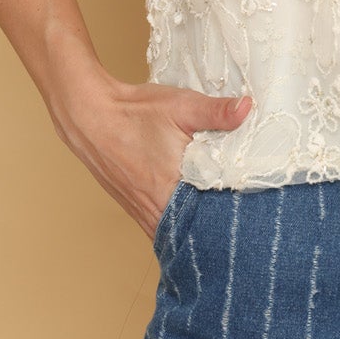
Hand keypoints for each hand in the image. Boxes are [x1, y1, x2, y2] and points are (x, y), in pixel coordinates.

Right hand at [50, 72, 253, 238]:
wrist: (89, 115)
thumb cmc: (134, 112)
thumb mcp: (181, 106)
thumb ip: (217, 112)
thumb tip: (248, 109)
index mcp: (171, 190)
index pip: (211, 217)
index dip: (232, 214)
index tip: (250, 210)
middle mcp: (154, 209)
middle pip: (194, 230)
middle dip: (215, 226)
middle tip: (239, 218)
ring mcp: (140, 211)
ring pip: (175, 231)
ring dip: (193, 226)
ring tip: (218, 219)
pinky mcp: (132, 207)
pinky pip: (159, 225)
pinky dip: (175, 222)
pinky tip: (189, 212)